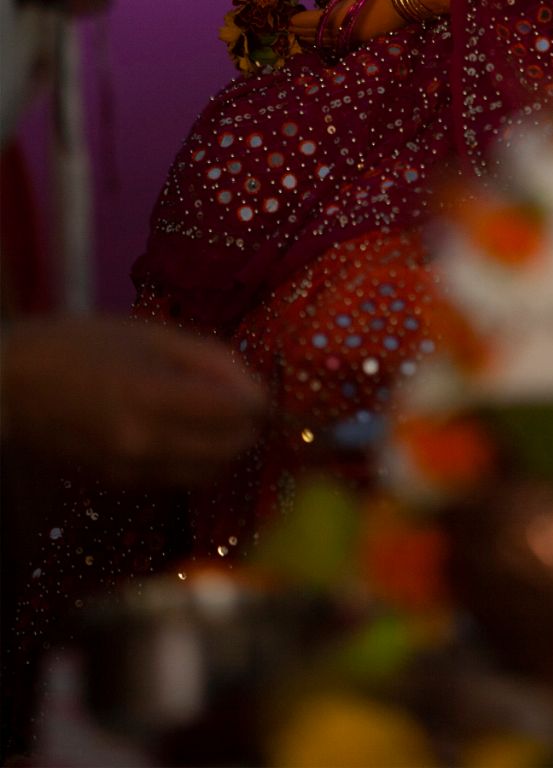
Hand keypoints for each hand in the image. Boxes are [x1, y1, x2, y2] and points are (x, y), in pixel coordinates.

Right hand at [0, 316, 266, 485]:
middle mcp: (145, 444)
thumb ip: (209, 359)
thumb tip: (256, 387)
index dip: (259, 400)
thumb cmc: (78, 345)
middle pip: (230, 449)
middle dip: (248, 427)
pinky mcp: (118, 486)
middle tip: (244, 401)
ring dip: (226, 448)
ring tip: (218, 417)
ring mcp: (130, 471)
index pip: (236, 414)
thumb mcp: (149, 334)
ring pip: (209, 474)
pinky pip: (179, 481)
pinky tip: (186, 434)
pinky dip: (196, 462)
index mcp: (153, 396)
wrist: (9, 387)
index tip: (259, 387)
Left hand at [289, 0, 453, 51]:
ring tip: (303, 38)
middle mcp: (341, 31)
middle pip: (315, 35)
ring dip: (312, 40)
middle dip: (302, 32)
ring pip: (325, 43)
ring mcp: (352, 39)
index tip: (289, 19)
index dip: (297, 21)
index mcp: (337, 15)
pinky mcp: (362, 43)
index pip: (310, 21)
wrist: (408, 2)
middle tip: (292, 28)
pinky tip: (326, 42)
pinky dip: (327, 45)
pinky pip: (337, 46)